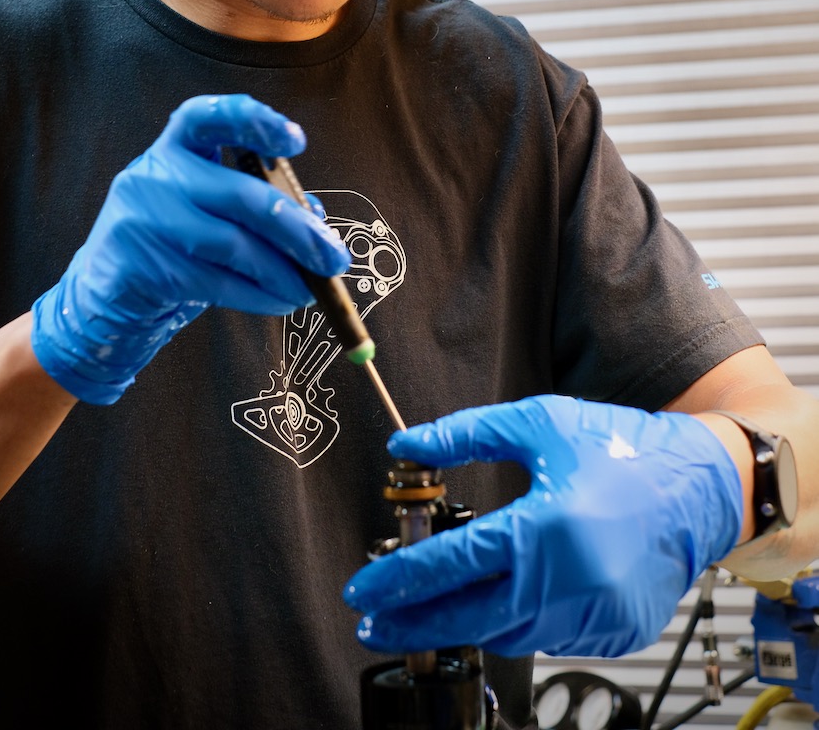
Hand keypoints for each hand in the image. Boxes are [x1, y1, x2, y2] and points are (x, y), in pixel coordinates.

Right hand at [31, 94, 348, 404]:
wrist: (106, 292)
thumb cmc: (172, 241)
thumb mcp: (207, 209)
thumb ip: (256, 204)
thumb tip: (315, 220)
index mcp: (174, 148)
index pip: (206, 117)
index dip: (252, 121)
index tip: (295, 141)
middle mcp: (154, 175)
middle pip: (240, 194)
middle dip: (297, 229)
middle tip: (333, 257)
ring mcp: (143, 220)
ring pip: (232, 245)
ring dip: (283, 271)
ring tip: (311, 288)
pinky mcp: (143, 267)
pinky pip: (218, 282)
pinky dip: (259, 295)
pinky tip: (282, 300)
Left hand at [343, 395, 741, 658]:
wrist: (697, 485)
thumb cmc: (620, 448)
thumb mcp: (538, 424)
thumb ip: (465, 436)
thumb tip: (407, 447)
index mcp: (545, 527)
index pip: (452, 563)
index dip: (400, 578)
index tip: (364, 589)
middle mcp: (569, 582)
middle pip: (470, 619)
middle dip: (414, 624)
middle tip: (375, 623)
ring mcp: (593, 617)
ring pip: (508, 634)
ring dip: (466, 622)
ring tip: (431, 609)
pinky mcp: (611, 635)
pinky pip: (548, 637)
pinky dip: (520, 620)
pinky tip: (504, 598)